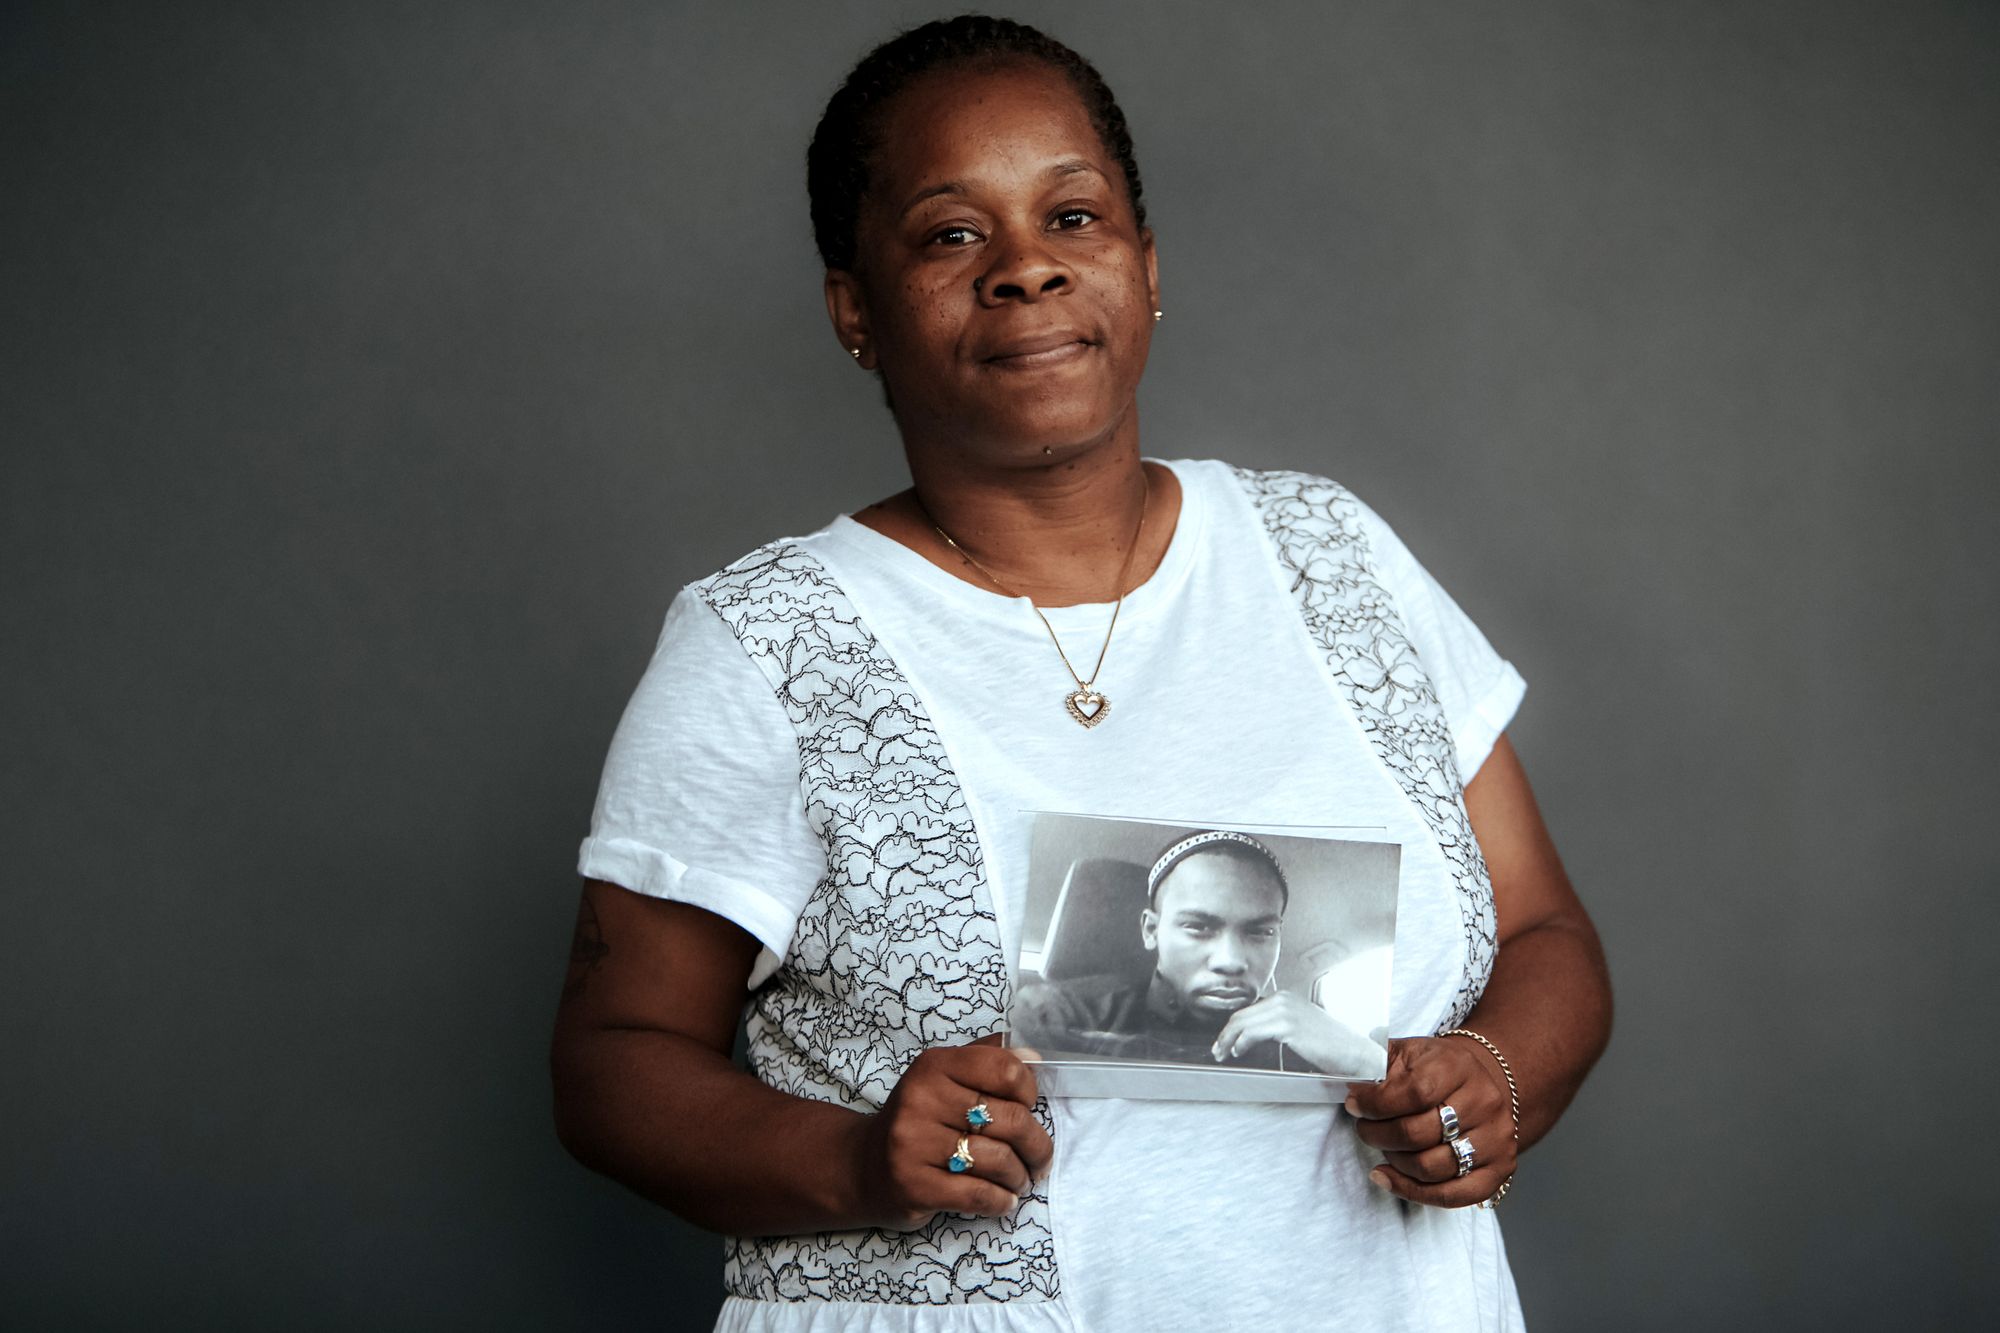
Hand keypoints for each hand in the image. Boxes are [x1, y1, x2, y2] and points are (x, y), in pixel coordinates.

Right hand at [853, 1041, 1054, 1231]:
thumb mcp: (944, 1078)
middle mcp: (921, 1100)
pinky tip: (1003, 1200)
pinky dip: (1002, 1201)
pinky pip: (979, 1194)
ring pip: (999, 1161)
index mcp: (934, 1065)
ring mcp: (914, 1144)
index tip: (1027, 1109)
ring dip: (1020, 1177)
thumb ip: (987, 1060)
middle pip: (1010, 1120)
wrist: (863, 1166)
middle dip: (1037, 1146)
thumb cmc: (919, 1121)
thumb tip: (1033, 1056)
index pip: (1005, 1070)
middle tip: (1039, 1159)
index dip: (1029, 1093)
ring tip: (1018, 1180)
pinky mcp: (915, 1186)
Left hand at [1211, 991, 1380, 1072]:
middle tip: (1217, 1049)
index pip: (1250, 1009)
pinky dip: (1240, 1042)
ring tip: (1222, 1053)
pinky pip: (1253, 1032)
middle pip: (1242, 1014)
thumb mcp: (1301, 1029)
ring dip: (1228, 1039)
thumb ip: (1278, 1027)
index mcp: (1286, 997)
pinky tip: (1238, 1051)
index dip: (1233, 1025)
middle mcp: (1284, 999)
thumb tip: (1252, 1037)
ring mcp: (1285, 1010)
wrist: (1354, 1054)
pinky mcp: (1287, 1025)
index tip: (1224, 1040)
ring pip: (1243, 1022)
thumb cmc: (1330, 1047)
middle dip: (1225, 1033)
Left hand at [1344, 1035, 1514, 1207]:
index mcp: (1459, 1067)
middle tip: (1364, 1129)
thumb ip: (1377, 1063)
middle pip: (1419, 1134)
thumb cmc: (1437, 1070)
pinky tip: (1388, 1177)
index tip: (1354, 1105)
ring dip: (1394, 1161)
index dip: (1376, 1104)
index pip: (1414, 1092)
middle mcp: (1484, 1103)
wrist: (1480, 1083)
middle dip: (1378, 1135)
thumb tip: (1348, 1083)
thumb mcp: (1408, 1053)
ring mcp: (1496, 1139)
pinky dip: (1412, 1192)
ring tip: (1382, 1147)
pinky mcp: (1499, 1170)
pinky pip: (1452, 1196)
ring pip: (1431, 1168)